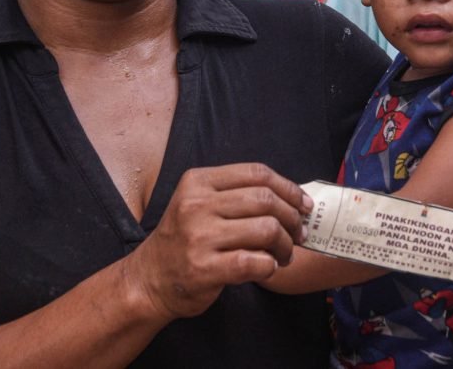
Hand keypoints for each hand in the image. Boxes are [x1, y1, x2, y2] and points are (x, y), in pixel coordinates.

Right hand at [131, 163, 311, 319]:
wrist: (148, 280)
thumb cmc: (183, 241)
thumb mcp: (199, 204)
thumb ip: (236, 196)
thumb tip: (292, 199)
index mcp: (198, 182)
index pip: (257, 173)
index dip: (288, 187)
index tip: (303, 204)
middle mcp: (196, 204)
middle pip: (265, 199)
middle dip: (292, 217)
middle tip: (298, 233)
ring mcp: (199, 236)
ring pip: (265, 229)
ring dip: (285, 244)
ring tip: (284, 254)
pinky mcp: (204, 268)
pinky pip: (254, 261)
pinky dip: (270, 265)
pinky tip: (268, 267)